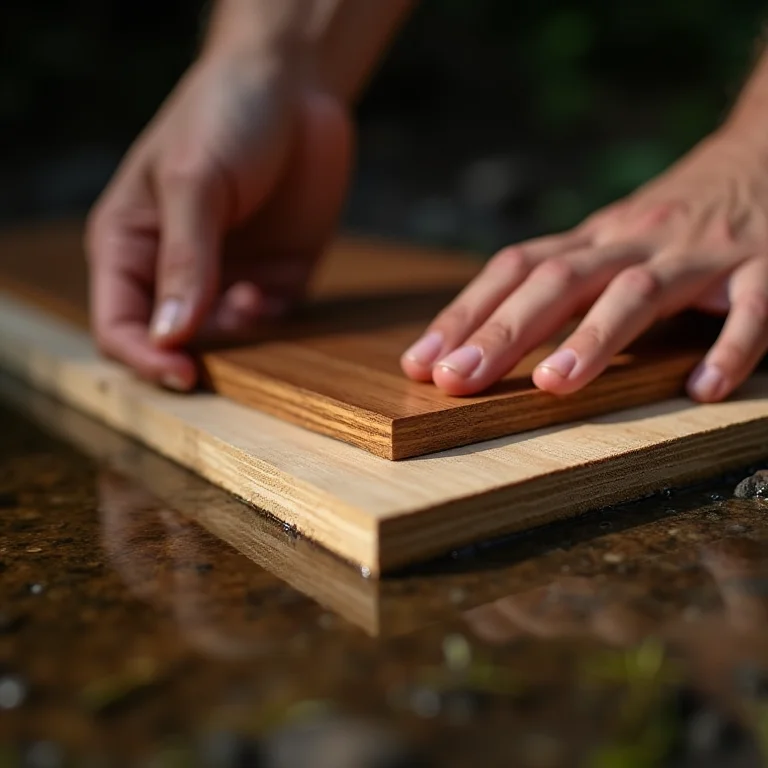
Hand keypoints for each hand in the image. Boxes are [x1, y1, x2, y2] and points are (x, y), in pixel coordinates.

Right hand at [86, 50, 351, 390]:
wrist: (293, 87)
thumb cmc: (224, 116)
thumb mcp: (194, 181)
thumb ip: (184, 260)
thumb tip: (170, 335)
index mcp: (130, 245)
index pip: (119, 324)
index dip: (144, 357)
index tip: (181, 374)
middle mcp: (176, 270)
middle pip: (171, 342)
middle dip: (194, 356)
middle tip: (222, 351)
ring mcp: (228, 276)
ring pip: (223, 341)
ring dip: (236, 337)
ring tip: (250, 300)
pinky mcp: (276, 278)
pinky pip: (269, 324)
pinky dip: (268, 322)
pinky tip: (269, 294)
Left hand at [401, 130, 767, 402]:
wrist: (761, 156)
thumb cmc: (668, 219)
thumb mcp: (606, 242)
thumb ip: (556, 283)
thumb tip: (475, 338)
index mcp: (591, 240)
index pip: (513, 271)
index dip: (464, 314)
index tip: (419, 362)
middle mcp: (631, 242)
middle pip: (558, 281)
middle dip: (503, 332)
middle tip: (455, 381)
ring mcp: (696, 255)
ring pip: (638, 292)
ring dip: (595, 338)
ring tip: (553, 386)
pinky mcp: (764, 267)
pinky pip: (752, 310)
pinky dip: (730, 348)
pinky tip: (702, 390)